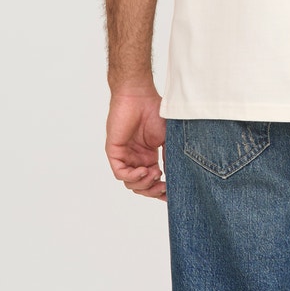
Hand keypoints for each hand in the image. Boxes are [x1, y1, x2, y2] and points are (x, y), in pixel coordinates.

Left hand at [106, 86, 166, 200]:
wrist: (140, 96)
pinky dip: (133, 176)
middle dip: (153, 190)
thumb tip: (175, 178)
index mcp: (148, 157)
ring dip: (144, 184)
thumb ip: (170, 159)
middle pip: (141, 187)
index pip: (152, 182)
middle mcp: (136, 158)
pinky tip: (144, 170)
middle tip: (163, 187)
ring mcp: (125, 156)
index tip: (171, 194)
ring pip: (130, 183)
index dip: (160, 191)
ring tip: (154, 174)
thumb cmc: (155, 112)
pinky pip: (120, 173)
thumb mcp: (168, 139)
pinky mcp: (114, 152)